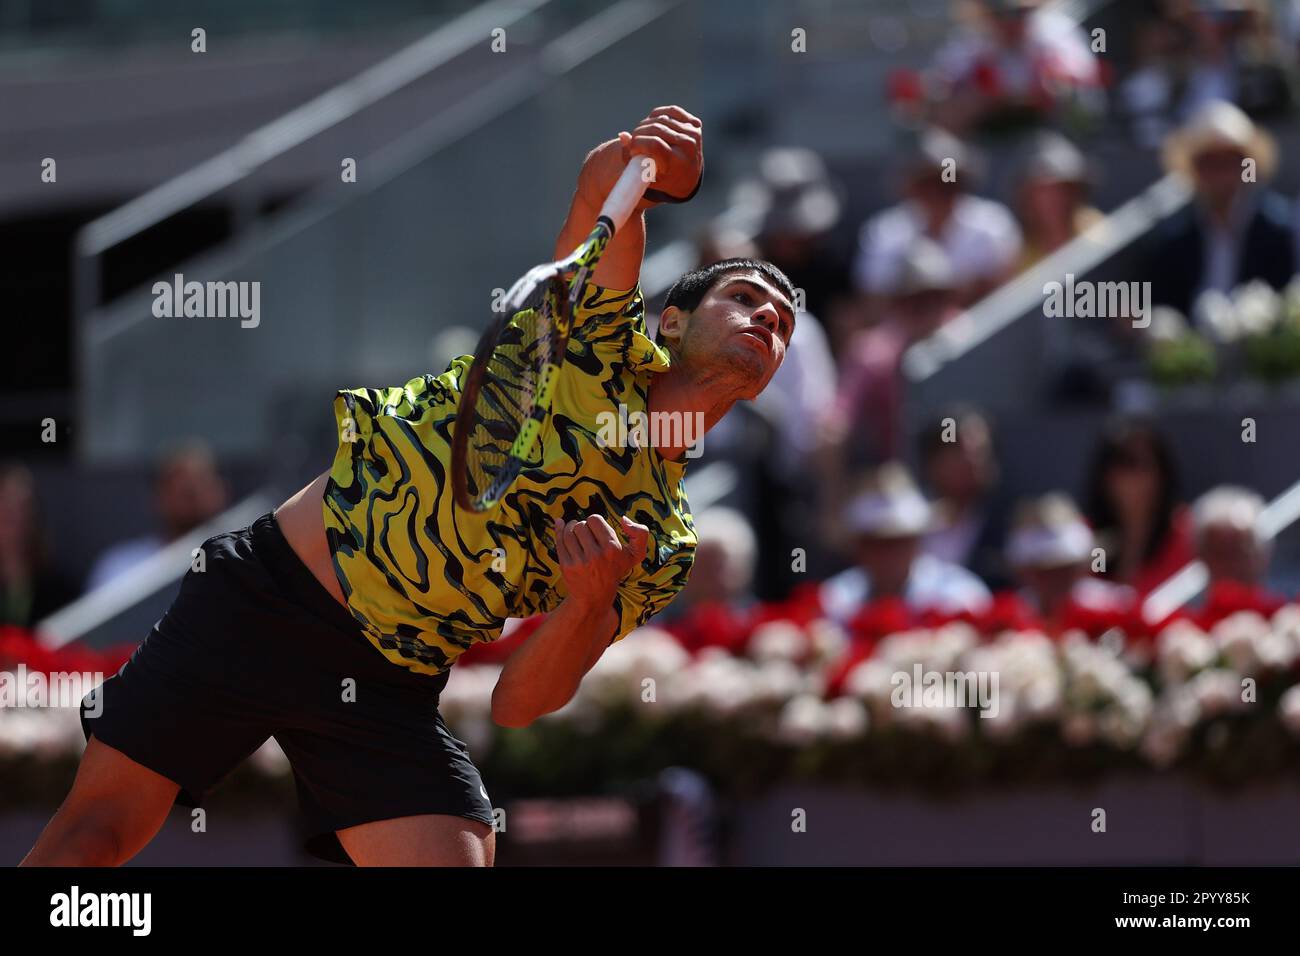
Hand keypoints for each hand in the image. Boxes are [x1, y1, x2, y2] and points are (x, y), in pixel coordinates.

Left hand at [553, 514, 649, 609]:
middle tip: (586, 535)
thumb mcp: (635, 555)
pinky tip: (563, 531)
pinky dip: (560, 532)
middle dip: (582, 527)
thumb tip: (624, 519)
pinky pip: (560, 541)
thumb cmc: (614, 571)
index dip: (594, 522)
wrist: (594, 598)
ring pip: (569, 532)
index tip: (596, 531)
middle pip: (580, 525)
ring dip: (570, 529)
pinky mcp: (566, 567)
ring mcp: (580, 562)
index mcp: (613, 549)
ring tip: (575, 533)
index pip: (595, 519)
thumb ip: (640, 534)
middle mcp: (596, 556)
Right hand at [579, 105, 702, 210]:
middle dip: (639, 133)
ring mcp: (693, 134)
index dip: (638, 143)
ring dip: (647, 125)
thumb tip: (623, 135)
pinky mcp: (693, 126)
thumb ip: (630, 158)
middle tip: (635, 142)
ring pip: (662, 119)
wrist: (687, 178)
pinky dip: (660, 114)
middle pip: (656, 129)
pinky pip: (673, 111)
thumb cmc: (662, 179)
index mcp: (678, 162)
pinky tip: (653, 121)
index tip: (632, 149)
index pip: (654, 144)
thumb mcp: (645, 177)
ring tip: (643, 136)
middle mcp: (688, 146)